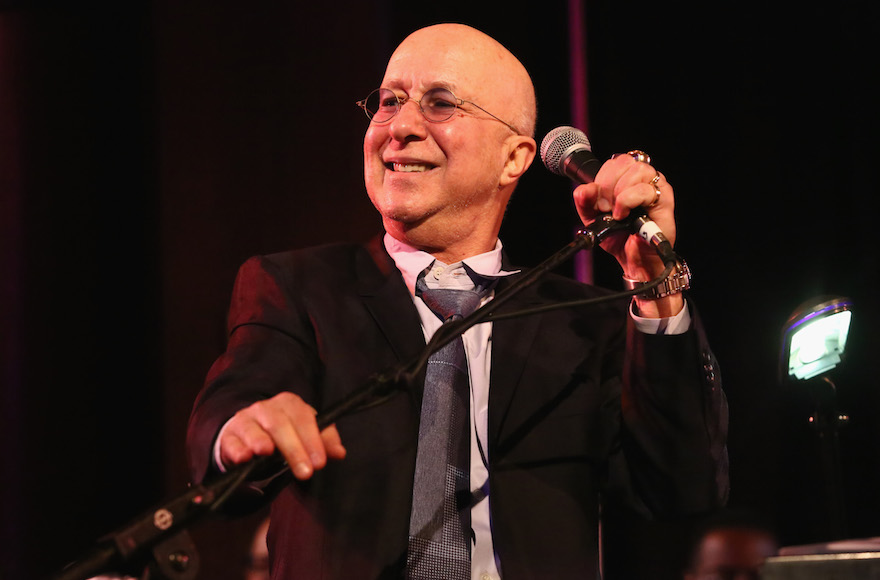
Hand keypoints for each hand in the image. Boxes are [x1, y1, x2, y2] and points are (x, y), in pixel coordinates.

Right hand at [218, 392, 345, 479]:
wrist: (249, 436)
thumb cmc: (284, 436)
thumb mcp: (306, 435)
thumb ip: (324, 442)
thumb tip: (339, 453)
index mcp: (289, 404)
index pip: (303, 417)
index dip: (312, 439)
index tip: (319, 462)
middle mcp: (266, 408)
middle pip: (280, 424)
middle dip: (294, 449)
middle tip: (305, 472)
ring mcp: (245, 421)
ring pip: (253, 429)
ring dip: (260, 440)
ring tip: (267, 452)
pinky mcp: (229, 437)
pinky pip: (232, 442)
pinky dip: (237, 450)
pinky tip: (244, 458)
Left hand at [572, 152, 682, 316]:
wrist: (633, 260)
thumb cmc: (618, 237)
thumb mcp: (593, 218)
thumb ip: (585, 202)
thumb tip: (583, 190)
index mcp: (628, 177)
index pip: (614, 162)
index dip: (602, 179)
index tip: (598, 201)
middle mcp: (645, 178)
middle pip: (624, 162)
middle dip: (608, 185)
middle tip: (604, 208)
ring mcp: (657, 187)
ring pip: (637, 170)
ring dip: (619, 192)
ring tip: (616, 213)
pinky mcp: (665, 200)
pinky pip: (644, 190)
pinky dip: (627, 201)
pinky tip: (623, 215)